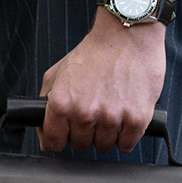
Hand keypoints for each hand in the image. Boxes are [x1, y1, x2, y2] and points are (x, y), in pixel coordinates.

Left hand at [38, 9, 165, 153]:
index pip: (54, 143)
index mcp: (62, 103)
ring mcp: (112, 118)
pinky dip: (127, 135)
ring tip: (111, 109)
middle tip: (94, 111)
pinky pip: (127, 145)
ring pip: (104, 147)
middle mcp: (85, 113)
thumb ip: (44, 107)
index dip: (62, 137)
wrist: (127, 35)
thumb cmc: (94, 53)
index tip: (69, 129)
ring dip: (107, 133)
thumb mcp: (57, 74)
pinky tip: (125, 115)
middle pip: (81, 146)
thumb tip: (46, 141)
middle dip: (86, 133)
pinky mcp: (136, 119)